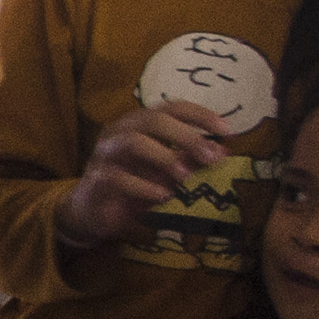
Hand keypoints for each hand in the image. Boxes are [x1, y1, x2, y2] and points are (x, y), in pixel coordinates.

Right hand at [58, 102, 230, 252]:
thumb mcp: (165, 171)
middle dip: (185, 136)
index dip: (200, 115)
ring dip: (164, 157)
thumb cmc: (132, 184)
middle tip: (210, 157)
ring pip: (133, 142)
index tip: (227, 131)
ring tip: (185, 177)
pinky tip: (162, 197)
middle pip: (153, 120)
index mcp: (140, 123)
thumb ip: (189, 159)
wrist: (92, 211)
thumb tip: (222, 152)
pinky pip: (118, 177)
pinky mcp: (97, 179)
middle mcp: (121, 131)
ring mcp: (106, 154)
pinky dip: (144, 186)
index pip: (172, 107)